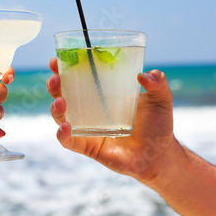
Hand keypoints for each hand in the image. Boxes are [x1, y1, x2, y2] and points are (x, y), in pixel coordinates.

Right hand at [46, 57, 175, 182]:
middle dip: (54, 85)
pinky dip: (63, 135)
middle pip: (63, 94)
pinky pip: (70, 142)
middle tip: (56, 79)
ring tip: (61, 102)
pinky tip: (65, 127)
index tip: (57, 60)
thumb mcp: (161, 100)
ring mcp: (87, 128)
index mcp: (102, 93)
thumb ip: (158, 84)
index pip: (78, 77)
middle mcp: (89, 109)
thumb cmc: (157, 125)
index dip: (64, 68)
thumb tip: (145, 76)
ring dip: (56, 108)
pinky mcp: (89, 147)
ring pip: (61, 117)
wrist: (159, 155)